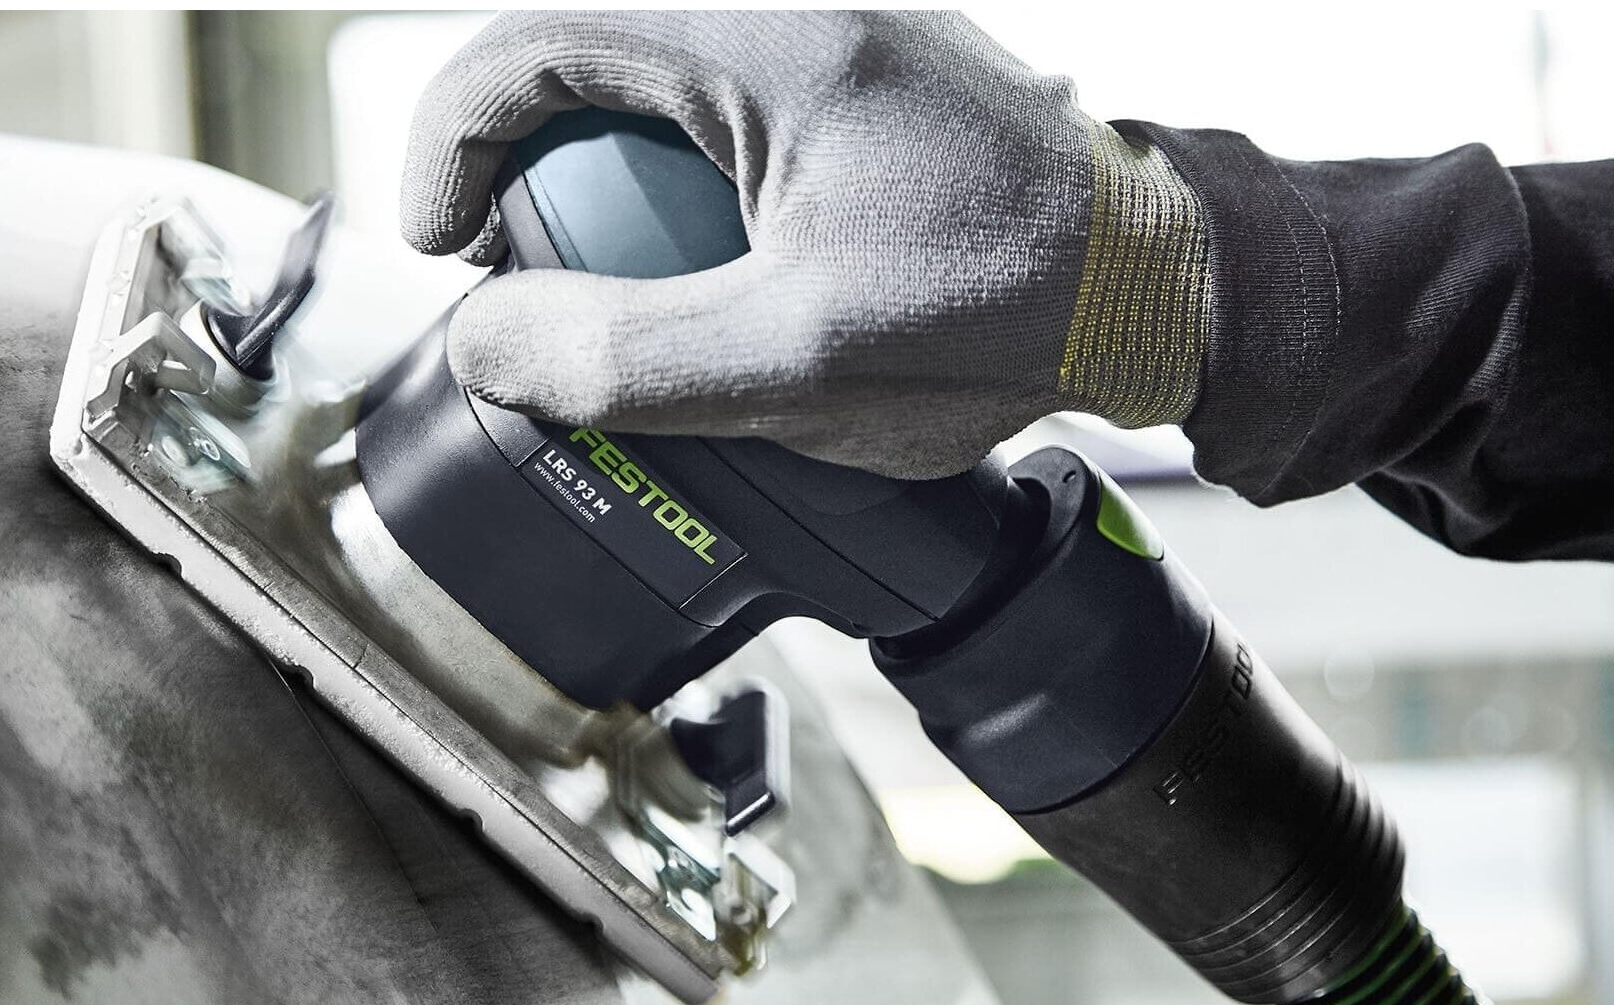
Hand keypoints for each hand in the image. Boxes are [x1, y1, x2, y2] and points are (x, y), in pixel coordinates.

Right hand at [402, 11, 1208, 478]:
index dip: (450, 143)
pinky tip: (696, 281)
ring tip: (598, 296)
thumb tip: (484, 342)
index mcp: (764, 39)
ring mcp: (829, 45)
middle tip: (514, 282)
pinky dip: (670, 194)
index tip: (444, 248)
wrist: (1169, 288)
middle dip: (515, 170)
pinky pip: (718, 123)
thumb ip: (625, 358)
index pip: (533, 45)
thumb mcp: (800, 361)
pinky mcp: (859, 93)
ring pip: (647, 94)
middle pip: (580, 60)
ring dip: (593, 188)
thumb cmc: (1006, 315)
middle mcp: (791, 12)